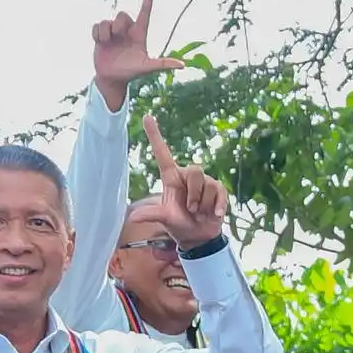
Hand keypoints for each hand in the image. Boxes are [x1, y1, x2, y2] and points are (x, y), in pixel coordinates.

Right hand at [90, 0, 182, 109]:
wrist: (112, 78)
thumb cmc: (131, 72)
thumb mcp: (147, 67)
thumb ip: (163, 64)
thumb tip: (182, 65)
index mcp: (140, 33)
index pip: (145, 11)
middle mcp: (127, 30)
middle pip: (122, 15)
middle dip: (118, 25)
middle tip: (117, 38)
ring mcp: (113, 32)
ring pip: (107, 21)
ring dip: (106, 33)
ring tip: (108, 44)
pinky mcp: (101, 34)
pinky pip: (97, 25)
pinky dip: (97, 35)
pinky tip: (100, 44)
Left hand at [143, 114, 230, 240]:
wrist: (198, 236)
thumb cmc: (178, 223)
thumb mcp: (165, 219)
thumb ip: (152, 215)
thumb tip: (133, 217)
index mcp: (171, 177)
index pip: (162, 154)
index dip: (155, 136)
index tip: (147, 117)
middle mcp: (188, 176)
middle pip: (195, 171)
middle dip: (193, 194)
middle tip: (191, 210)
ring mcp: (205, 182)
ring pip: (208, 183)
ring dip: (203, 203)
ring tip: (200, 213)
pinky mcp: (219, 190)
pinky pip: (220, 192)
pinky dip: (217, 206)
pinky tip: (214, 215)